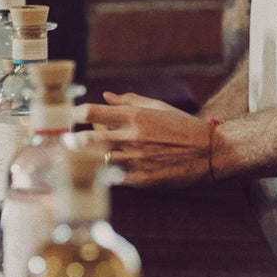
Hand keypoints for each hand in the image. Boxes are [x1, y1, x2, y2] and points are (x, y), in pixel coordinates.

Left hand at [73, 92, 211, 187]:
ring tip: (80, 160)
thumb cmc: (183, 127)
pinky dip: (105, 175)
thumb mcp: (158, 107)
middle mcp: (132, 137)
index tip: (67, 120)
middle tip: (65, 144)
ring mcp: (136, 160)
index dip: (72, 116)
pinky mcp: (142, 179)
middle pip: (87, 140)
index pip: (91, 113)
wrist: (211, 152)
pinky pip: (114, 179)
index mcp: (134, 117)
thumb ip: (129, 101)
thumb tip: (105, 96)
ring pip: (97, 162)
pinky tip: (103, 173)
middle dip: (72, 142)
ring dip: (87, 161)